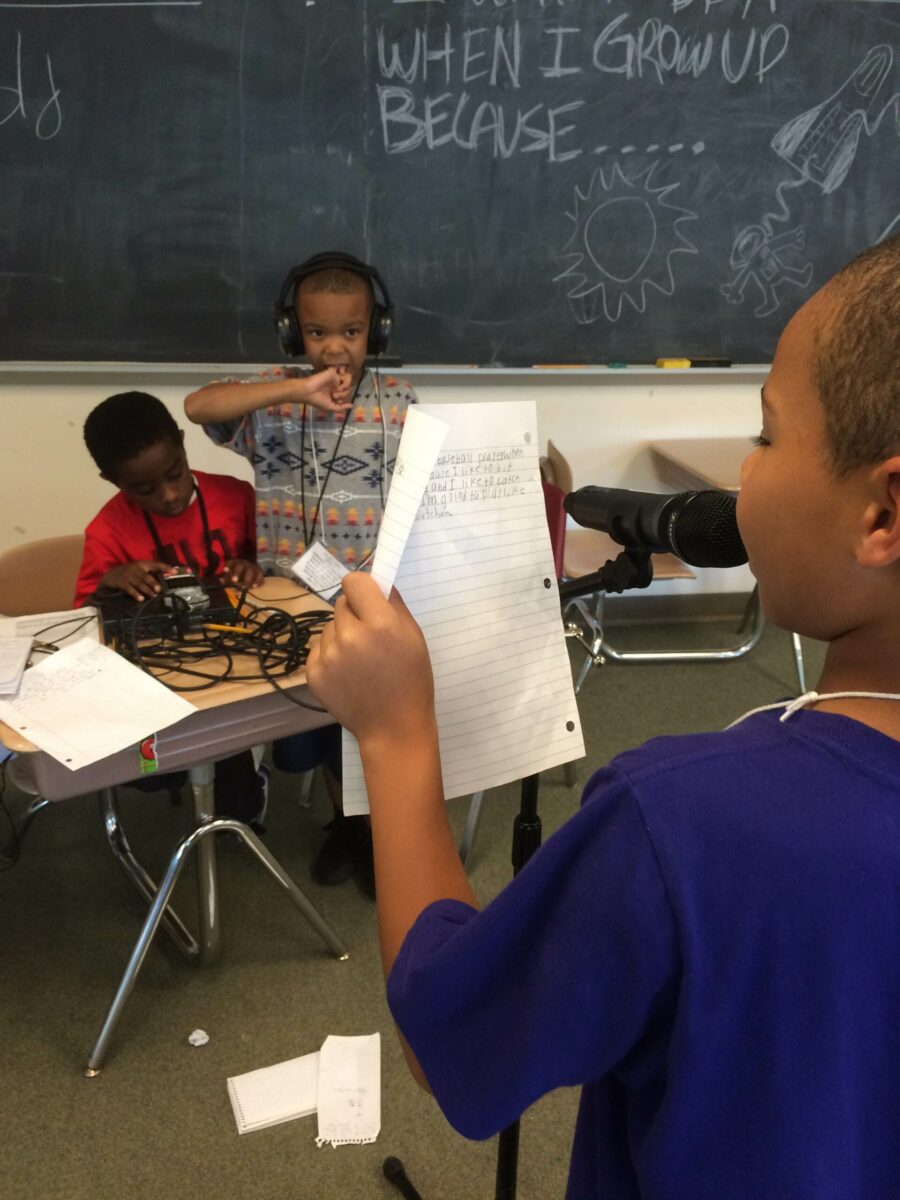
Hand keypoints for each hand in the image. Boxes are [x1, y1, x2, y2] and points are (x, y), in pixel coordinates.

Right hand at [100, 561, 167, 600]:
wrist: (110, 575)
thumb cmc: (129, 573)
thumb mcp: (139, 569)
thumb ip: (150, 572)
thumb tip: (165, 578)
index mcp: (142, 564)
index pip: (155, 564)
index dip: (165, 567)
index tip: (174, 571)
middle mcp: (135, 568)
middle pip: (146, 576)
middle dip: (153, 583)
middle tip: (159, 590)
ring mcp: (128, 575)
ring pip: (139, 583)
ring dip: (146, 590)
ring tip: (153, 596)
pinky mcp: (121, 582)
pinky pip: (129, 589)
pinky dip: (135, 594)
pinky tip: (141, 599)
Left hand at [222, 558, 263, 588]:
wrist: (251, 571)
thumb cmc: (238, 575)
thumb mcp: (231, 576)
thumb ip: (226, 578)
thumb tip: (221, 581)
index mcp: (235, 563)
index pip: (231, 563)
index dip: (228, 566)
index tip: (225, 570)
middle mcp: (243, 563)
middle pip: (240, 566)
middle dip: (237, 573)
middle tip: (234, 580)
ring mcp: (252, 567)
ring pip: (250, 571)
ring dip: (247, 579)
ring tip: (245, 588)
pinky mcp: (259, 572)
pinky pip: (259, 576)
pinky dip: (257, 581)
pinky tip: (254, 587)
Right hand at [297, 367, 353, 411]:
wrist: (308, 392)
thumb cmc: (317, 400)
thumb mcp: (330, 408)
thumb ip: (341, 408)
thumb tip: (351, 406)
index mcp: (334, 393)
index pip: (345, 395)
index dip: (344, 400)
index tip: (337, 402)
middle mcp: (336, 385)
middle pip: (348, 390)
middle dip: (343, 395)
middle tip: (333, 396)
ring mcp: (335, 379)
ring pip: (348, 383)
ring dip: (344, 390)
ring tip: (335, 392)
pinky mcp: (334, 373)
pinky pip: (346, 376)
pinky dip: (345, 384)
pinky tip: (337, 388)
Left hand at [306, 574, 435, 746]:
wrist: (393, 727)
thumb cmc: (411, 680)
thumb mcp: (414, 637)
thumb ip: (395, 605)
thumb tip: (378, 583)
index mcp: (380, 623)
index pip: (354, 582)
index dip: (362, 589)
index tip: (368, 600)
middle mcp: (350, 636)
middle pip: (340, 604)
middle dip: (354, 615)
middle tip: (369, 638)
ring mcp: (329, 656)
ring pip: (328, 627)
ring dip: (341, 636)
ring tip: (359, 661)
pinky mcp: (314, 674)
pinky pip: (317, 649)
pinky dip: (329, 656)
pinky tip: (346, 673)